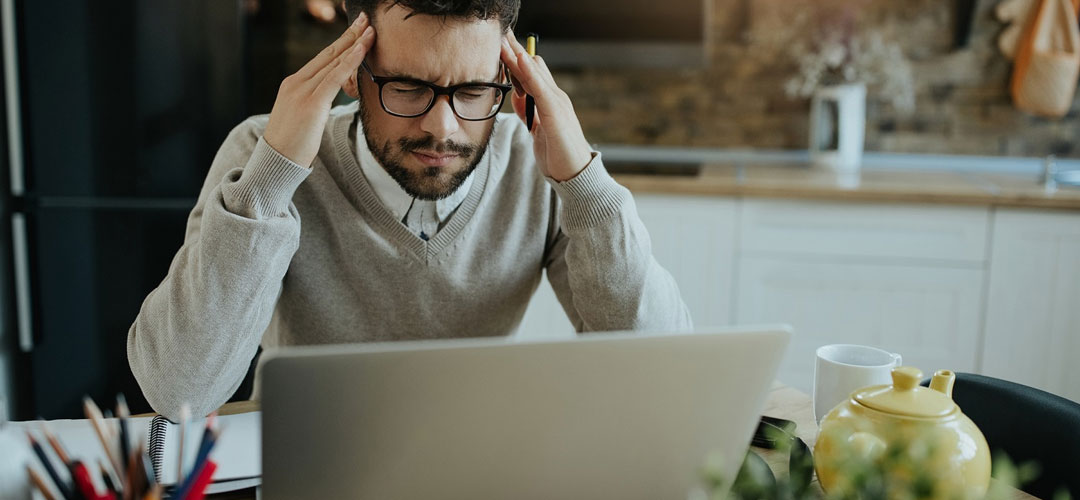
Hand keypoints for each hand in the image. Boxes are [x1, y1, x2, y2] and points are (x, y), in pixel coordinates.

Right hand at [263, 13, 374, 167]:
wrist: (276, 161)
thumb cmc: (292, 145)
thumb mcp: (304, 118)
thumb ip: (316, 102)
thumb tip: (331, 98)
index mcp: (294, 84)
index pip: (322, 58)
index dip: (341, 43)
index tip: (355, 30)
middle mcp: (297, 82)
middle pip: (328, 53)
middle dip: (349, 35)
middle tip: (365, 19)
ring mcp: (302, 90)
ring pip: (333, 61)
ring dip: (354, 43)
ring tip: (370, 29)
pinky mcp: (311, 102)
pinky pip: (334, 77)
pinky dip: (350, 61)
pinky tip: (362, 49)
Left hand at [500, 31, 592, 181]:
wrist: (575, 174)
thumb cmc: (557, 153)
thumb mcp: (536, 129)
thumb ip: (528, 110)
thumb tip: (517, 95)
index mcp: (549, 100)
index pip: (530, 72)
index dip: (515, 58)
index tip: (500, 42)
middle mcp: (555, 97)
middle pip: (532, 66)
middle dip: (515, 50)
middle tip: (500, 34)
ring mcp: (557, 103)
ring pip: (535, 72)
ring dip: (518, 56)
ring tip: (503, 40)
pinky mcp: (556, 112)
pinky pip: (540, 88)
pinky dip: (530, 73)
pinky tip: (520, 59)